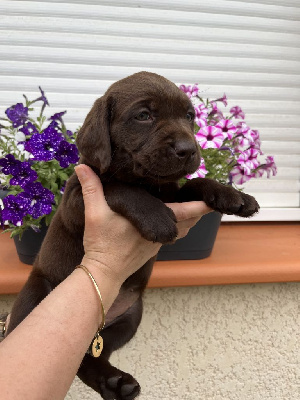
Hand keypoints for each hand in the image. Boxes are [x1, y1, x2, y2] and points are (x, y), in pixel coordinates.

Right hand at [75, 165, 211, 285]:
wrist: (103, 273)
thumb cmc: (102, 245)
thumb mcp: (94, 213)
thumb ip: (91, 188)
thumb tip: (82, 166)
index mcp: (152, 222)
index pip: (185, 212)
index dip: (200, 205)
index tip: (214, 199)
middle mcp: (161, 234)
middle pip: (189, 222)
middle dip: (200, 211)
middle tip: (210, 199)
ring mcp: (158, 243)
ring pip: (182, 230)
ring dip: (191, 219)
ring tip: (198, 208)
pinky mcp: (152, 250)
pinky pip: (172, 236)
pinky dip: (180, 227)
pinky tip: (176, 221)